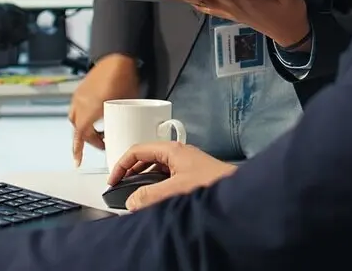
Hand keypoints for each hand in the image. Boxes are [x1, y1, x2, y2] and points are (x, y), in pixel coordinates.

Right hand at [69, 53, 139, 165]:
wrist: (117, 56)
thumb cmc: (123, 76)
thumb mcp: (129, 103)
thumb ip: (127, 118)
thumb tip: (133, 130)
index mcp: (91, 109)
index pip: (81, 134)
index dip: (78, 150)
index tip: (78, 161)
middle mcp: (81, 103)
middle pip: (78, 129)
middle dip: (88, 139)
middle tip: (102, 143)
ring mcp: (79, 95)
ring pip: (75, 118)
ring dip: (84, 127)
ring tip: (100, 131)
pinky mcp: (81, 89)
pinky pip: (77, 108)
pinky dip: (83, 116)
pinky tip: (97, 115)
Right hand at [108, 141, 237, 210]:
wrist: (239, 191)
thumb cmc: (213, 183)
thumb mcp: (175, 189)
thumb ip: (150, 195)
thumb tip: (132, 201)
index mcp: (171, 149)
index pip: (137, 150)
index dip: (121, 165)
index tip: (113, 180)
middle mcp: (177, 152)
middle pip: (145, 158)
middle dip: (131, 172)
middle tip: (121, 187)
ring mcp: (185, 162)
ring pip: (156, 168)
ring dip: (144, 180)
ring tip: (136, 195)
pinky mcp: (191, 172)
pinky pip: (166, 175)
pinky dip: (156, 184)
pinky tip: (156, 197)